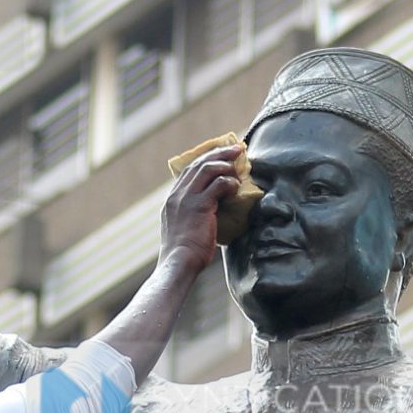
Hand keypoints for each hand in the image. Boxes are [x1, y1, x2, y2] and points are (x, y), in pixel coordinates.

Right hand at [160, 145, 241, 278]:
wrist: (178, 264)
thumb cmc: (184, 255)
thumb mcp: (184, 230)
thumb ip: (194, 216)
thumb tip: (213, 211)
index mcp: (172, 199)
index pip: (189, 170)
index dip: (206, 159)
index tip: (220, 155)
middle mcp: (177, 195)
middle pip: (198, 163)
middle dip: (219, 153)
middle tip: (236, 148)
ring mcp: (187, 199)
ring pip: (208, 169)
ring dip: (226, 163)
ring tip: (239, 163)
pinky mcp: (199, 206)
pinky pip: (218, 184)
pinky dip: (230, 182)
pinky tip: (236, 187)